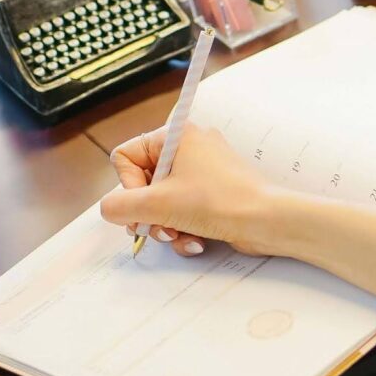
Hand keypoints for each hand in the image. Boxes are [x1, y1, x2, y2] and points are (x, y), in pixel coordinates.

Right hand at [100, 123, 274, 256]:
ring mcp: (202, 169)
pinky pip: (182, 209)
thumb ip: (120, 206)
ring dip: (164, 224)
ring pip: (161, 200)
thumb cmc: (219, 202)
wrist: (267, 220)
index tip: (145, 203)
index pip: (125, 156)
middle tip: (158, 227)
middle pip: (142, 183)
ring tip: (179, 236)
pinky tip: (195, 240)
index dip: (128, 186)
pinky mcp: (213, 192)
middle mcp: (189, 146)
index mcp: (175, 135)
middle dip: (147, 212)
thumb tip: (109, 208)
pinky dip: (183, 227)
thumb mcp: (158, 204)